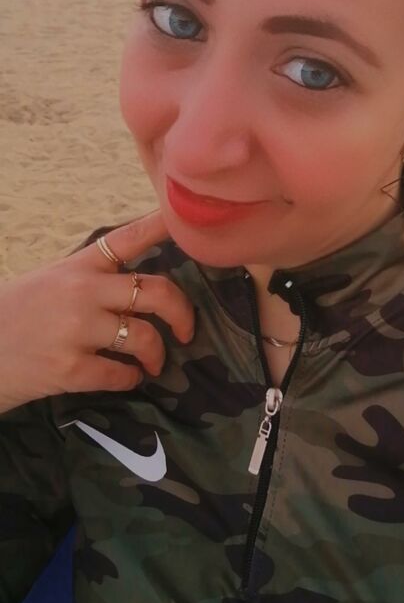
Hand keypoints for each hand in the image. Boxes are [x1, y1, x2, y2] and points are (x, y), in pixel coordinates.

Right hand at [0, 211, 193, 414]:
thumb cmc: (16, 317)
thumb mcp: (50, 281)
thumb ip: (92, 279)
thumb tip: (140, 289)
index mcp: (78, 266)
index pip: (127, 238)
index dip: (161, 228)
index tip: (188, 224)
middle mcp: (81, 291)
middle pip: (155, 291)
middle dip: (182, 313)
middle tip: (186, 331)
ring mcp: (76, 330)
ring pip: (145, 337)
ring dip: (157, 355)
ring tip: (153, 362)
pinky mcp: (71, 368)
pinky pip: (122, 374)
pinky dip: (132, 378)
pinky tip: (128, 377)